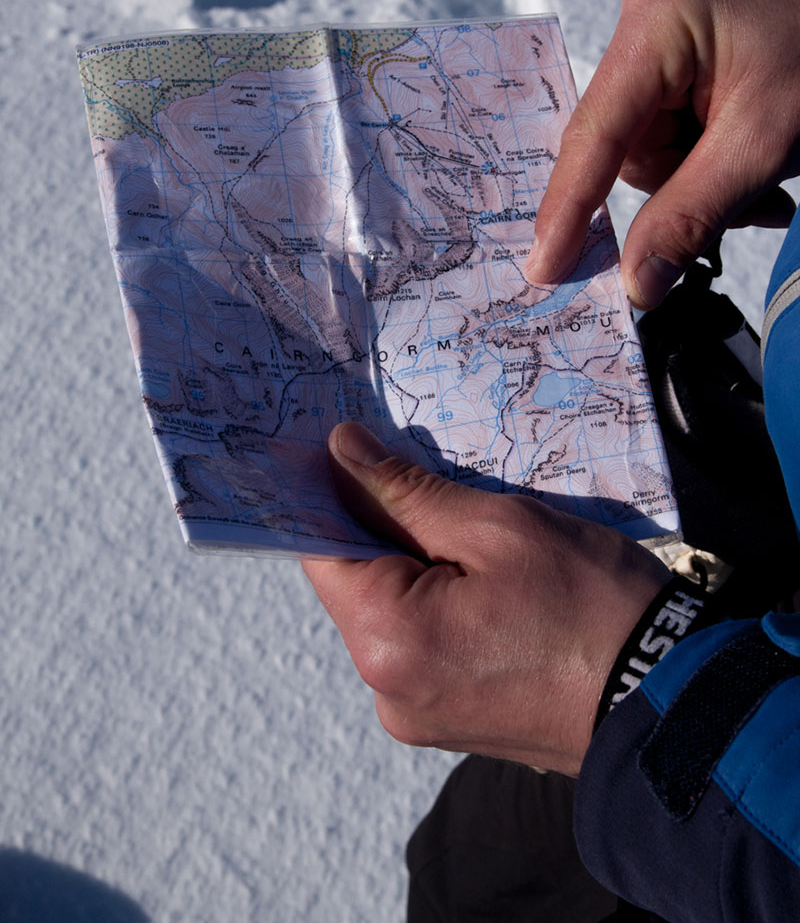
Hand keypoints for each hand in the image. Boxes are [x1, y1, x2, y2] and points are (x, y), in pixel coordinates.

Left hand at [303, 422, 669, 775]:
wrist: (670, 699)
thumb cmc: (592, 605)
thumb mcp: (501, 527)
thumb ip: (408, 492)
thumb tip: (341, 451)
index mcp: (389, 640)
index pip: (322, 550)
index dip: (332, 494)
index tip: (355, 450)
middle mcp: (387, 689)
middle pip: (357, 583)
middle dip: (387, 527)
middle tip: (438, 483)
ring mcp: (418, 714)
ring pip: (392, 613)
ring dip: (419, 566)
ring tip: (480, 537)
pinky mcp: (450, 721)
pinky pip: (422, 646)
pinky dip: (440, 605)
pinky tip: (491, 582)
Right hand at [527, 0, 799, 308]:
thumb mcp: (763, 144)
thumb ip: (691, 215)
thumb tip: (635, 283)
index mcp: (657, 23)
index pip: (596, 132)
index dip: (569, 206)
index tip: (547, 267)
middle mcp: (647, 29)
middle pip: (624, 150)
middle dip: (678, 191)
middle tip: (744, 210)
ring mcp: (663, 49)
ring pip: (651, 158)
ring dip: (702, 189)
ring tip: (764, 190)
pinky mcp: (682, 71)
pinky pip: (673, 145)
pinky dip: (711, 173)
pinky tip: (754, 172)